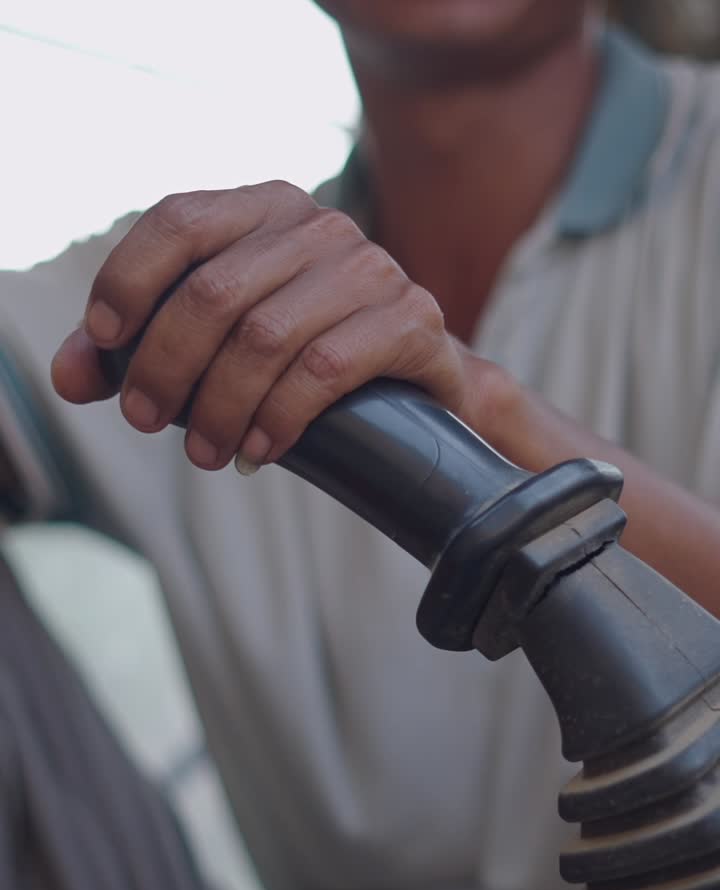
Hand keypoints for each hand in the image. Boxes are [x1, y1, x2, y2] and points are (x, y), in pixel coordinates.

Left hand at [52, 183, 468, 471]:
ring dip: (222, 406)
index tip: (102, 342)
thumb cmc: (310, 361)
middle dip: (167, 366)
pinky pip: (326, 368)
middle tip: (148, 421)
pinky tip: (261, 450)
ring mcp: (371, 270)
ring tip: (205, 453)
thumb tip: (68, 378)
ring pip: (266, 336)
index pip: (178, 219)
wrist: (424, 387)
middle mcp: (319, 226)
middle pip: (215, 291)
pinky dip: (281, 416)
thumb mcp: (224, 347)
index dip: (128, 278)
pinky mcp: (411, 320)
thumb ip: (145, 350)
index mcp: (266, 210)